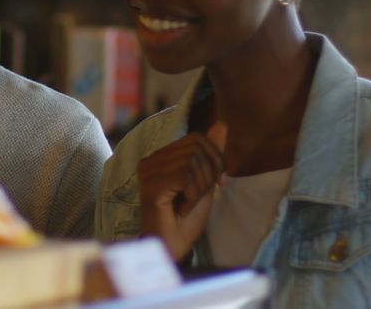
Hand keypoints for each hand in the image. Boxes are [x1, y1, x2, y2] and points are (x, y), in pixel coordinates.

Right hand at [137, 122, 227, 260]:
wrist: (172, 246)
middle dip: (210, 173)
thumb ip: (211, 154)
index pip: (197, 138)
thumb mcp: (205, 181)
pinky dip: (193, 194)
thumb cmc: (185, 219)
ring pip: (192, 162)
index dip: (216, 158)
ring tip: (188, 203)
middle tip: (200, 196)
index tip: (219, 182)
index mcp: (161, 157)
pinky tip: (182, 207)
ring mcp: (148, 172)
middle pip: (197, 148)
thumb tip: (222, 124)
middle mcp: (151, 160)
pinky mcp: (151, 185)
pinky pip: (185, 177)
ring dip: (200, 187)